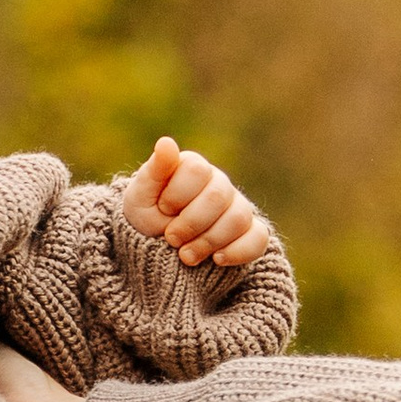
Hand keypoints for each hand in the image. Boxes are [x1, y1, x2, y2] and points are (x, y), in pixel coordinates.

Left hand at [121, 136, 272, 271]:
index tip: (162, 208)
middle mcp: (220, 183)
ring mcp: (237, 207)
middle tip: (171, 238)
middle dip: (190, 223)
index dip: (176, 195)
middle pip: (218, 196)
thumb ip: (154, 172)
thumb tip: (166, 142)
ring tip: (186, 255)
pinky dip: (237, 251)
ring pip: (238, 218)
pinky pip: (258, 238)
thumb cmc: (149, 218)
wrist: (160, 250)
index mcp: (194, 167)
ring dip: (208, 242)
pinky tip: (216, 259)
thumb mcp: (141, 196)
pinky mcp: (250, 232)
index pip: (196, 170)